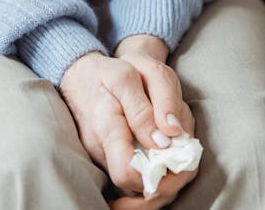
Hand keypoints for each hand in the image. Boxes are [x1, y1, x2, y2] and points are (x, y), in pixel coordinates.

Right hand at [58, 41, 197, 206]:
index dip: (157, 175)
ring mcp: (102, 161)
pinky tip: (164, 153)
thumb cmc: (106, 73)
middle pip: (137, 190)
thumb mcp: (127, 75)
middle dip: (168, 180)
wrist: (79, 76)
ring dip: (163, 178)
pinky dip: (153, 174)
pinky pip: (133, 182)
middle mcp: (101, 152)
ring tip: (175, 148)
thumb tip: (166, 140)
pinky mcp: (107, 162)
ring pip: (138, 191)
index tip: (177, 156)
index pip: (128, 174)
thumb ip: (146, 108)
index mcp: (107, 129)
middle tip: (186, 154)